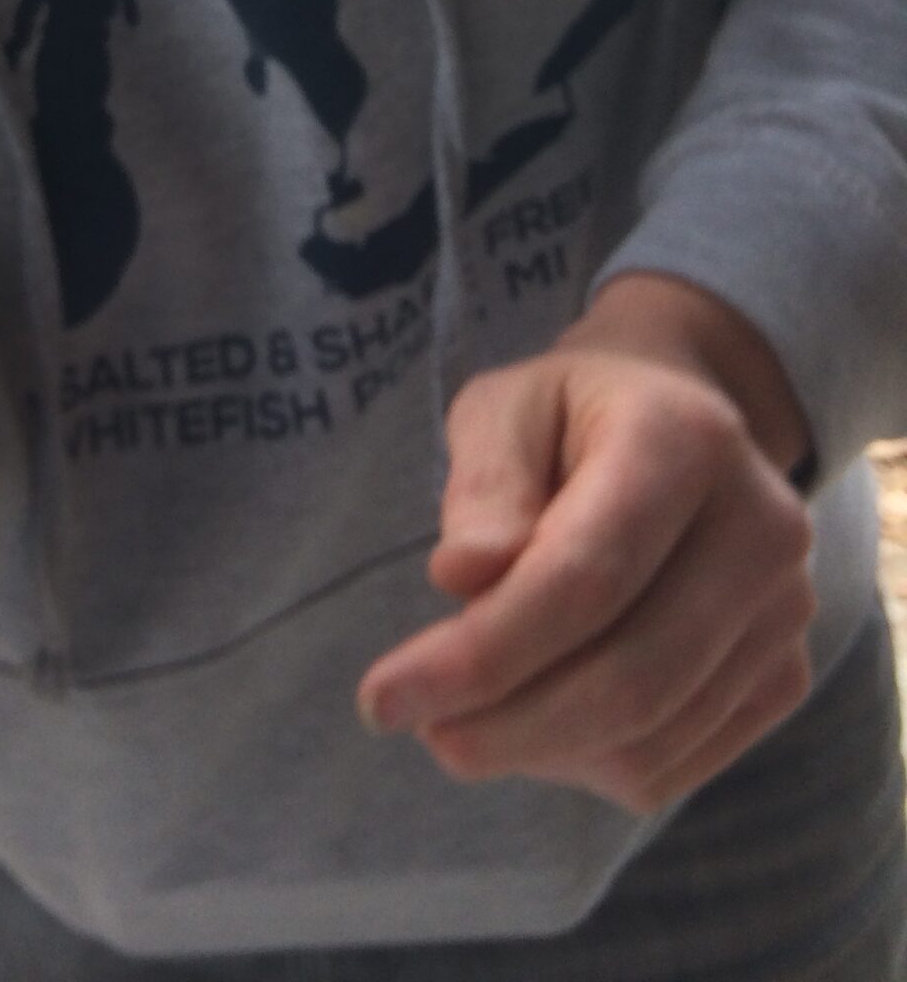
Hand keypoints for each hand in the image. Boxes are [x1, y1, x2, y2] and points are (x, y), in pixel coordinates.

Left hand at [356, 278, 816, 814]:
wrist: (678, 424)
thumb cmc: (567, 415)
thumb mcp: (502, 408)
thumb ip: (485, 485)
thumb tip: (463, 578)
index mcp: (686, 439)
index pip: (586, 576)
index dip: (484, 650)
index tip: (385, 695)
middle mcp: (761, 530)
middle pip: (631, 676)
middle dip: (506, 723)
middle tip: (417, 728)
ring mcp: (786, 613)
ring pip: (650, 734)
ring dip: (538, 749)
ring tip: (464, 713)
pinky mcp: (783, 676)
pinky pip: (675, 762)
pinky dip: (587, 762)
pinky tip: (533, 714)